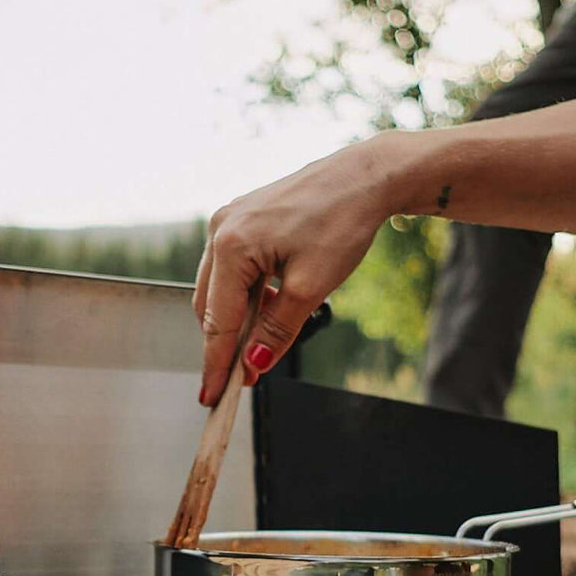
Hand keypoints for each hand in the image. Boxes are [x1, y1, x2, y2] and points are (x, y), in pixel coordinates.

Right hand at [194, 138, 390, 404]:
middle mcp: (220, 230)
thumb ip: (276, 330)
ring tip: (263, 345)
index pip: (217, 321)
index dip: (216, 365)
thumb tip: (253, 364)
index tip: (212, 397)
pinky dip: (246, 295)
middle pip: (210, 306)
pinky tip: (271, 306)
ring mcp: (229, 221)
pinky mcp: (242, 219)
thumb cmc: (341, 222)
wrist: (364, 177)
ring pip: (219, 288)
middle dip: (225, 345)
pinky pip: (233, 269)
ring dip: (237, 320)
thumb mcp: (310, 288)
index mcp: (231, 246)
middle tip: (245, 379)